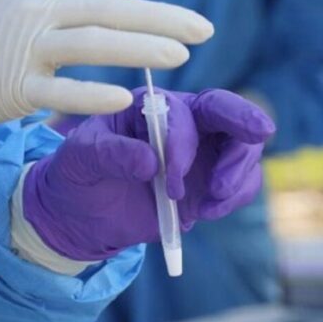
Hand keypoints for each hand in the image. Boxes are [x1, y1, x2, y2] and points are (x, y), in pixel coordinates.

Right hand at [0, 0, 213, 155]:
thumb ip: (67, 2)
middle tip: (205, 28)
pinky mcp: (12, 86)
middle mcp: (34, 7)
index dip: (143, 14)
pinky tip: (127, 97)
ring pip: (92, 45)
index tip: (176, 27)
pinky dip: (94, 93)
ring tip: (182, 56)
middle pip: (109, 10)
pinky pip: (61, 89)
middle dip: (161, 19)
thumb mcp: (21, 2)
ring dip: (141, 47)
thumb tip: (119, 8)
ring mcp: (23, 47)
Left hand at [22, 89, 274, 260]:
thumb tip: (150, 162)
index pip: (184, 109)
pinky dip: (234, 197)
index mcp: (151, 106)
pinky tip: (206, 213)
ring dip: (238, 174)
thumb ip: (111, 154)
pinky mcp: (211, 182)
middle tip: (239, 161)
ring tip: (210, 204)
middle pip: (229, 112)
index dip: (185, 142)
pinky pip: (243, 182)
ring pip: (245, 148)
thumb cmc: (78, 174)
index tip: (171, 179)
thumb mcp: (80, 160)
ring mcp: (203, 152)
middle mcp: (184, 122)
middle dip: (244, 127)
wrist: (81, 215)